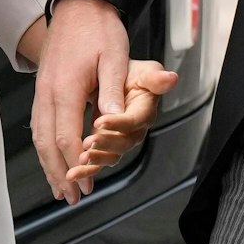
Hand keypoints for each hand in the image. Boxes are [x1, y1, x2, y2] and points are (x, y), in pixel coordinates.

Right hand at [32, 0, 129, 205]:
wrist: (78, 4)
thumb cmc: (98, 28)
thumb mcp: (114, 56)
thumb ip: (112, 90)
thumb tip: (114, 122)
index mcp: (65, 87)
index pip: (67, 137)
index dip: (77, 164)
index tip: (87, 186)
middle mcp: (47, 92)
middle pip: (47, 143)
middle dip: (58, 173)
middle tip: (71, 198)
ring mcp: (41, 91)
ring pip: (39, 136)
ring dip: (48, 164)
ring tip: (58, 188)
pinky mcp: (43, 88)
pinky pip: (39, 125)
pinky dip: (44, 147)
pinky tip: (50, 158)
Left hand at [66, 59, 177, 185]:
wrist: (117, 79)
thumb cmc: (131, 72)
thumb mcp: (143, 70)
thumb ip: (154, 77)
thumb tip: (170, 78)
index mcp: (144, 110)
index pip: (133, 120)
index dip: (118, 123)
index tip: (100, 121)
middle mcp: (135, 129)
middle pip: (123, 143)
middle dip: (105, 145)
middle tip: (87, 144)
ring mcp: (121, 140)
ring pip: (111, 156)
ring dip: (95, 161)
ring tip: (80, 161)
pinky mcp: (107, 146)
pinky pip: (99, 161)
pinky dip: (86, 169)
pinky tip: (73, 172)